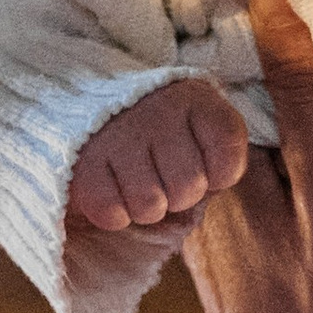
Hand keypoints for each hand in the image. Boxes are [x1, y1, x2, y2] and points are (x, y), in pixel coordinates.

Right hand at [66, 79, 249, 234]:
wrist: (89, 101)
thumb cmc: (160, 126)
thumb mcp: (200, 123)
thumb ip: (221, 153)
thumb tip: (212, 188)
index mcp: (195, 99)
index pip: (228, 160)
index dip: (217, 175)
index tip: (201, 161)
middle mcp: (157, 111)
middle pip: (189, 188)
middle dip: (179, 194)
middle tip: (162, 173)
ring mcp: (118, 135)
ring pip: (150, 207)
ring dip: (146, 206)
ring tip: (137, 180)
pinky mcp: (84, 162)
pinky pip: (112, 213)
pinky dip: (115, 213)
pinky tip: (113, 187)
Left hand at [181, 0, 312, 312]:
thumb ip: (311, 99)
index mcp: (207, 162)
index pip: (206, 41)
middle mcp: (192, 180)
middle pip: (215, 70)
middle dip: (244, 16)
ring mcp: (211, 208)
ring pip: (229, 110)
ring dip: (263, 63)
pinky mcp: (238, 234)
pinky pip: (246, 145)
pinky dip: (272, 113)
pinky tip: (309, 93)